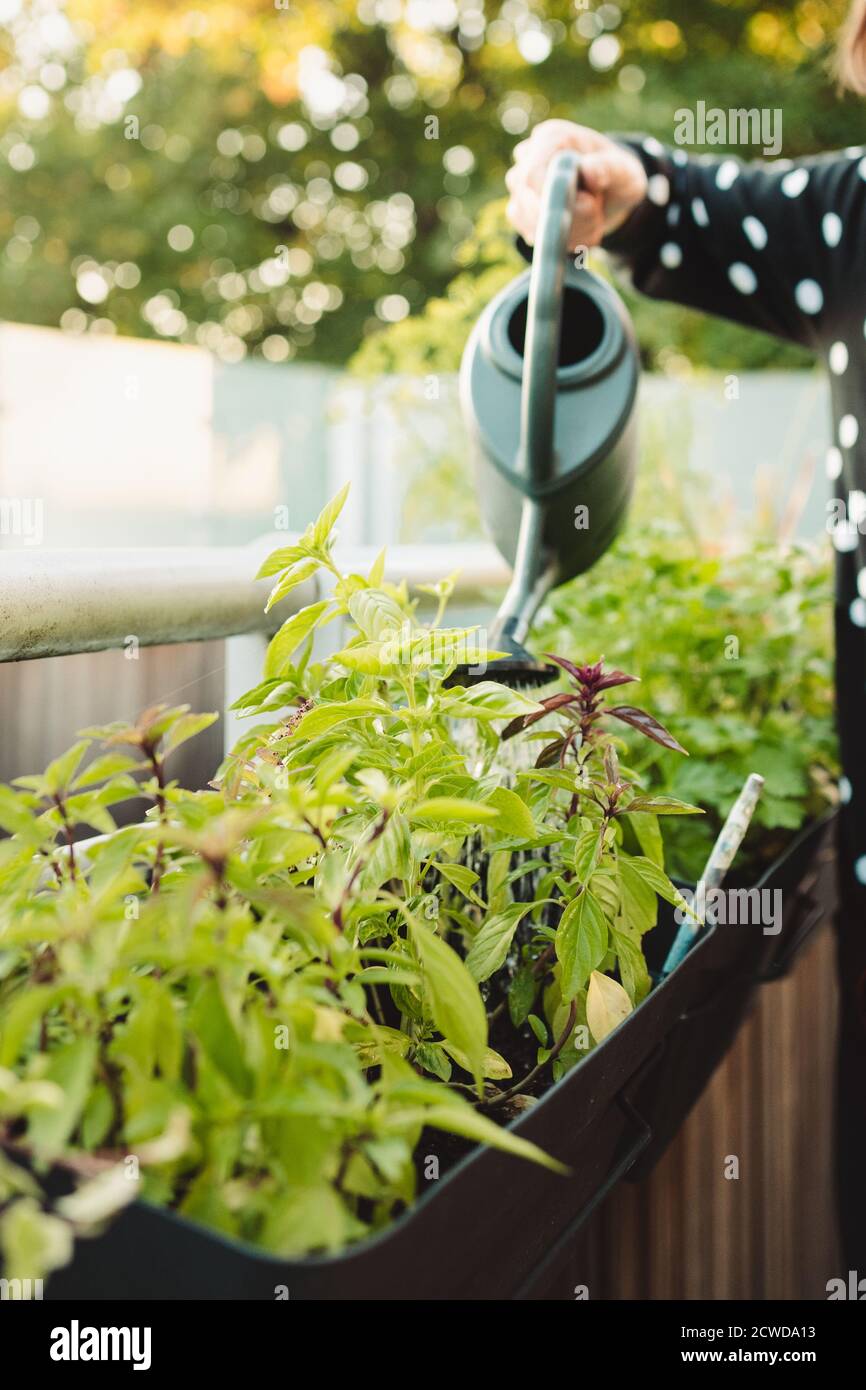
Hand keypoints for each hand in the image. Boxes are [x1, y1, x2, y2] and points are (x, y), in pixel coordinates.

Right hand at [505, 120, 647, 248]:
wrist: (610, 192)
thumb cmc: (616, 174)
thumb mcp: (623, 169)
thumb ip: (607, 168)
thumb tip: (588, 172)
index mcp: (551, 138)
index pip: (533, 174)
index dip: (554, 199)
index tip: (587, 205)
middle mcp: (528, 159)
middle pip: (531, 203)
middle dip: (571, 217)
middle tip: (597, 213)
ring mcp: (519, 187)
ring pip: (532, 223)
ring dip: (569, 231)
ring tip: (592, 218)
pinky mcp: (519, 213)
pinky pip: (534, 235)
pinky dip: (562, 239)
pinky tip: (580, 228)